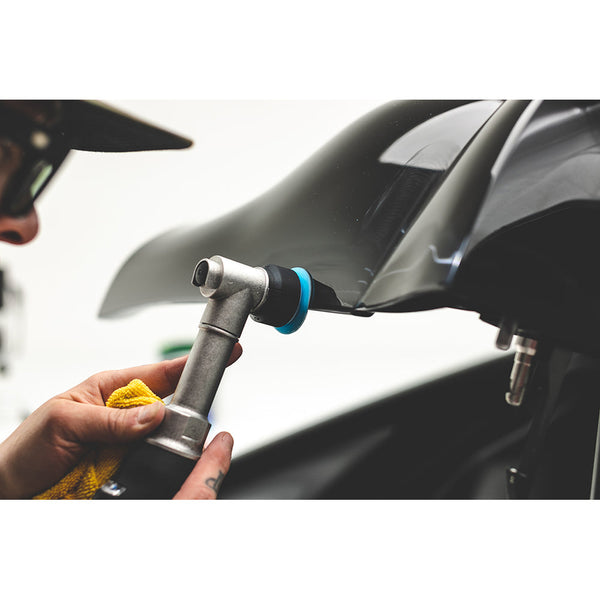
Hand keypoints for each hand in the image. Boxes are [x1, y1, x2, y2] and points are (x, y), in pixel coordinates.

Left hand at [0, 344, 241, 498]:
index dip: (193, 364)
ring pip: (164, 441)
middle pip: (171, 410)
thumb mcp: (65, 422)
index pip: (161, 373)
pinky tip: (141, 472)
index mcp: (111, 390)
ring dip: (163, 449)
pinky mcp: (127, 470)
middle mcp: (125, 416)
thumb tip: (154, 415)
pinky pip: (151, 467)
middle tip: (170, 431)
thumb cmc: (28, 447)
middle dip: (180, 419)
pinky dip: (154, 470)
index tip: (226, 355)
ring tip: (134, 456)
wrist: (12, 487)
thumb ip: (110, 419)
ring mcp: (128, 444)